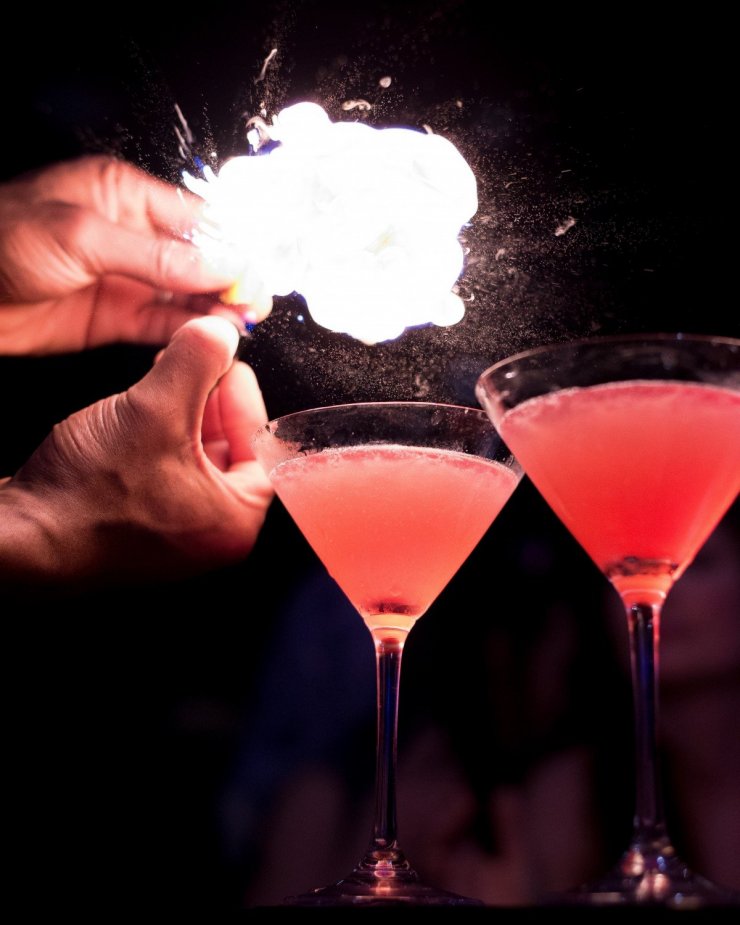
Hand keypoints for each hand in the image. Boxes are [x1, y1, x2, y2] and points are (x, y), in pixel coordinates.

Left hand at [0, 155, 267, 355]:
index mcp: (122, 194)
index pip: (192, 218)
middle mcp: (128, 234)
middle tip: (254, 302)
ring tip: (239, 322)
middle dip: (228, 278)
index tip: (251, 271)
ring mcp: (123, 277)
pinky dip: (187, 329)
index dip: (226, 244)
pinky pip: (161, 322)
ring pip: (183, 293)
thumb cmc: (0, 240)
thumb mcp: (83, 236)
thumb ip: (156, 255)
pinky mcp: (113, 316)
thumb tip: (218, 263)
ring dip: (213, 307)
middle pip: (196, 257)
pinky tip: (210, 334)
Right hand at [0, 316, 273, 594]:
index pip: (265, 448)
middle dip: (213, 401)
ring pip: (195, 461)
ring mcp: (175, 536)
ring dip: (183, 415)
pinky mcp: (140, 529)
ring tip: (166, 377)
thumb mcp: (156, 409)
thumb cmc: (91, 494)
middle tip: (199, 365)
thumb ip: (197, 362)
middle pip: (232, 453)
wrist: (25, 535)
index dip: (246, 398)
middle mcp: (212, 536)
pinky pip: (164, 475)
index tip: (230, 366)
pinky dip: (159, 439)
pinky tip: (138, 411)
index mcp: (236, 520)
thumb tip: (221, 331)